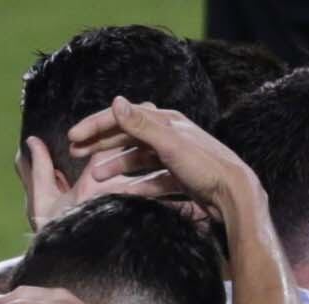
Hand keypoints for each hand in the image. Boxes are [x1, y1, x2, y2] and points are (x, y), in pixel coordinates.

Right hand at [61, 97, 257, 211]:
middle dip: (101, 144)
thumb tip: (116, 102)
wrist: (236, 196)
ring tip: (95, 179)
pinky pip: (151, 180)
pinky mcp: (181, 178)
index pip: (124, 117)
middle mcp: (171, 135)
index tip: (72, 138)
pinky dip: (135, 185)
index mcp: (167, 121)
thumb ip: (141, 125)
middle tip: (75, 153)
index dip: (96, 125)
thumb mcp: (170, 144)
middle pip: (128, 136)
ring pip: (138, 159)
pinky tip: (122, 194)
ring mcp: (176, 157)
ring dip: (115, 166)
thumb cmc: (206, 168)